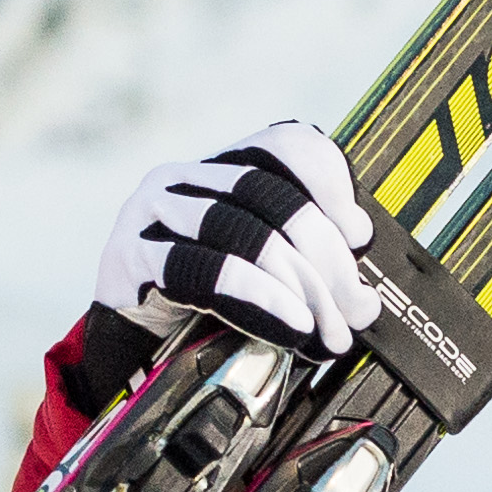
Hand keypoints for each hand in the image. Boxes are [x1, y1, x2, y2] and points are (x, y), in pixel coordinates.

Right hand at [94, 121, 379, 359]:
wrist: (127, 347)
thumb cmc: (197, 307)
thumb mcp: (257, 277)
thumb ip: (307, 273)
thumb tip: (364, 303)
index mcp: (219, 169)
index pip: (282, 144)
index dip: (329, 180)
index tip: (360, 234)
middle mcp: (183, 178)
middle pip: (270, 194)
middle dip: (325, 255)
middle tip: (354, 307)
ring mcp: (151, 212)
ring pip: (243, 230)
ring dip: (299, 284)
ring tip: (326, 328)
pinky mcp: (131, 255)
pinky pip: (207, 270)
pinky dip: (260, 298)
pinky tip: (291, 323)